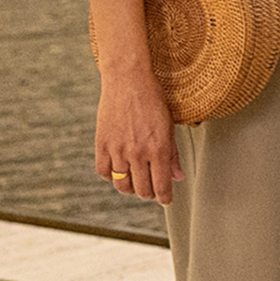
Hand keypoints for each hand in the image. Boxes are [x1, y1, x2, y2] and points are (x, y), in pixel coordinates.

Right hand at [94, 71, 180, 203]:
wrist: (128, 80)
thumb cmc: (152, 100)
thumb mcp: (169, 126)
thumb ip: (173, 154)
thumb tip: (178, 177)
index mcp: (158, 149)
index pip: (161, 186)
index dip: (164, 198)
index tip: (165, 200)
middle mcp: (138, 153)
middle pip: (142, 190)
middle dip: (149, 194)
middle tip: (152, 189)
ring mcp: (118, 149)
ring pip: (122, 185)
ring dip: (130, 188)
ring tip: (136, 182)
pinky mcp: (102, 144)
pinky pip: (104, 172)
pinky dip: (111, 176)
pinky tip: (119, 170)